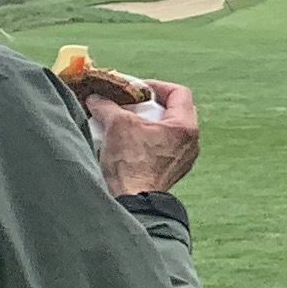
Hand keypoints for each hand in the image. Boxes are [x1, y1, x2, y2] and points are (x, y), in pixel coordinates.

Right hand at [96, 80, 199, 197]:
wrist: (133, 201)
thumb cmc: (130, 163)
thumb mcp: (116, 124)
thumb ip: (107, 105)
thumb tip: (96, 97)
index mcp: (184, 126)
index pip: (178, 93)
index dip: (156, 86)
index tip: (136, 88)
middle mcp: (190, 142)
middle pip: (174, 111)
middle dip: (149, 105)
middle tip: (129, 103)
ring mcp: (183, 159)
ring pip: (167, 130)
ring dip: (146, 123)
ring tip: (125, 122)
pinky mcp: (172, 171)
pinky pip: (163, 147)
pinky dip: (147, 140)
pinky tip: (127, 142)